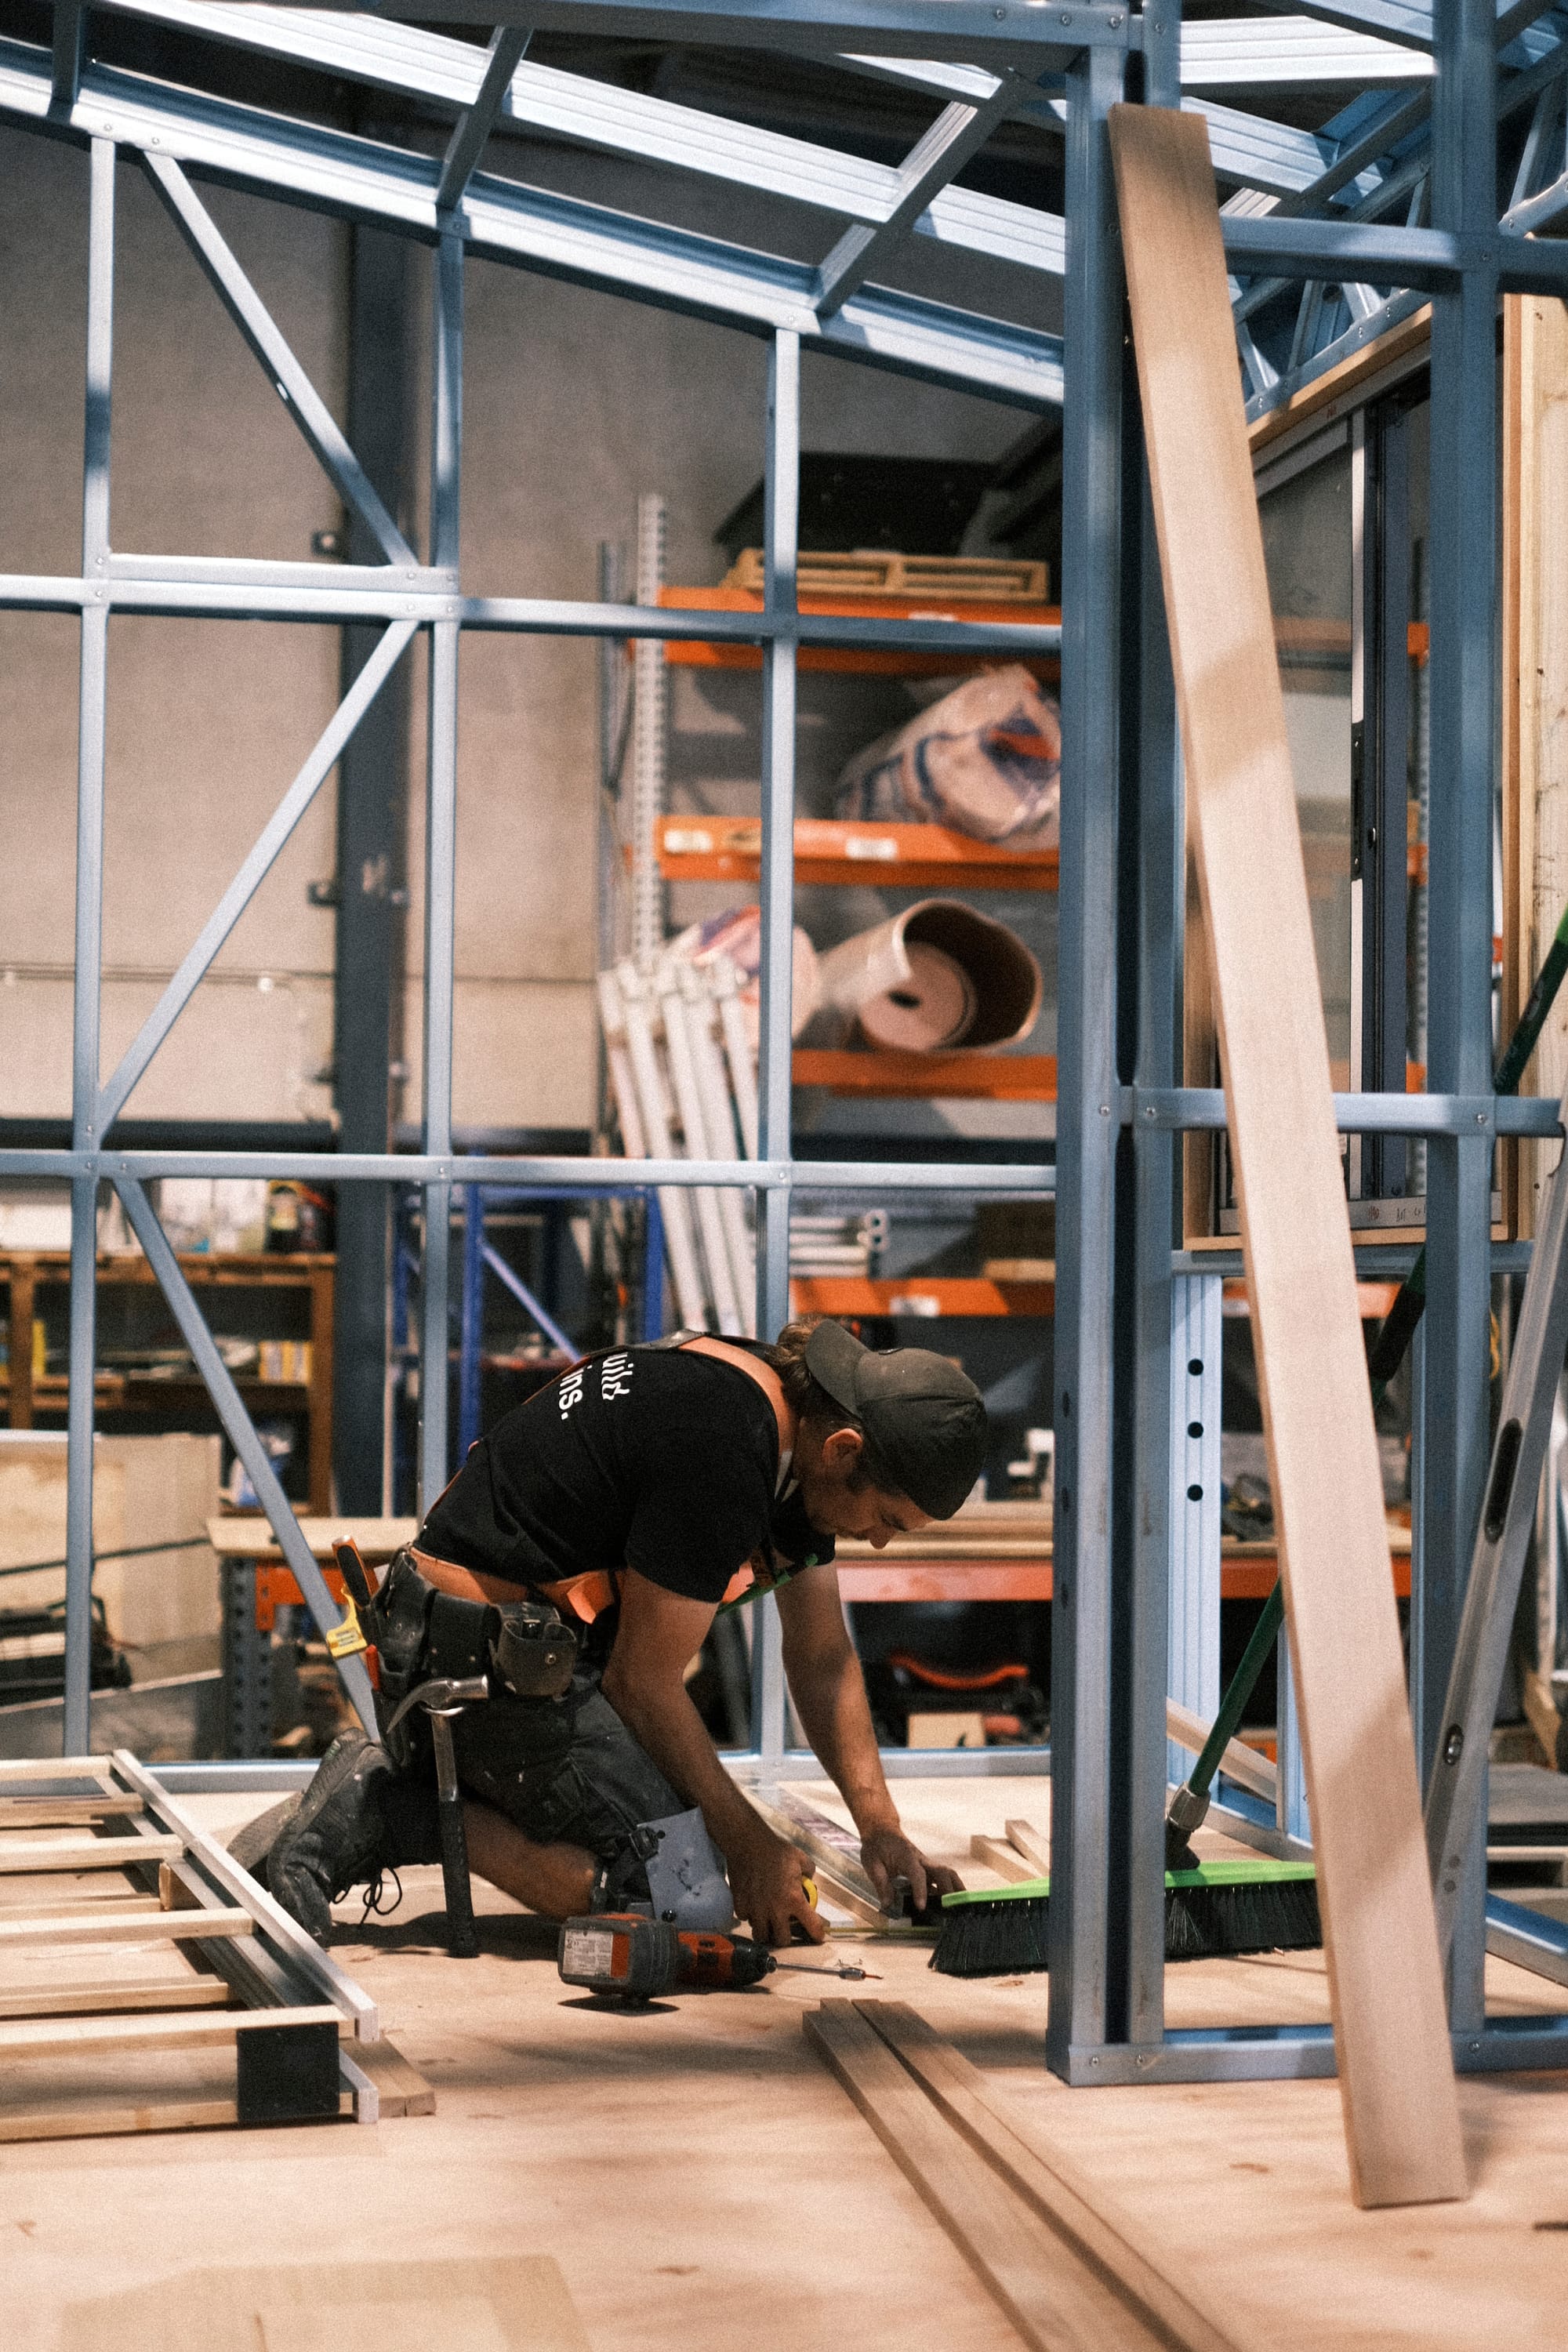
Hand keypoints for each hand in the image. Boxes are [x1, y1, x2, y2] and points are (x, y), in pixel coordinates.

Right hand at [727, 1829, 826, 1948]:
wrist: (748, 1844)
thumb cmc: (775, 1850)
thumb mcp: (800, 1858)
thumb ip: (808, 1872)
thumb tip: (808, 1880)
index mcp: (794, 1900)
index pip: (811, 1926)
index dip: (817, 1934)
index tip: (817, 1937)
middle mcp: (776, 1910)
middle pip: (782, 1941)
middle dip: (786, 1938)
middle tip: (786, 1930)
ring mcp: (756, 1910)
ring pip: (761, 1936)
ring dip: (766, 1932)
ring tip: (768, 1924)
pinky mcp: (741, 1906)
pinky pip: (746, 1920)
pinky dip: (750, 1917)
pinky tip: (753, 1907)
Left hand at [860, 1826, 963, 1916]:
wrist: (882, 1830)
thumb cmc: (876, 1846)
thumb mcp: (872, 1864)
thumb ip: (881, 1884)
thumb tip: (888, 1905)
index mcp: (907, 1857)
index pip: (918, 1875)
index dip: (921, 1891)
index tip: (922, 1907)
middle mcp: (921, 1859)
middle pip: (941, 1871)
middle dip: (948, 1889)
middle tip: (952, 1908)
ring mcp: (927, 1863)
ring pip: (947, 1873)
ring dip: (956, 1887)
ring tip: (963, 1905)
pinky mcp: (928, 1868)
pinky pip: (943, 1877)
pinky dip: (951, 1888)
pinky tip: (954, 1902)